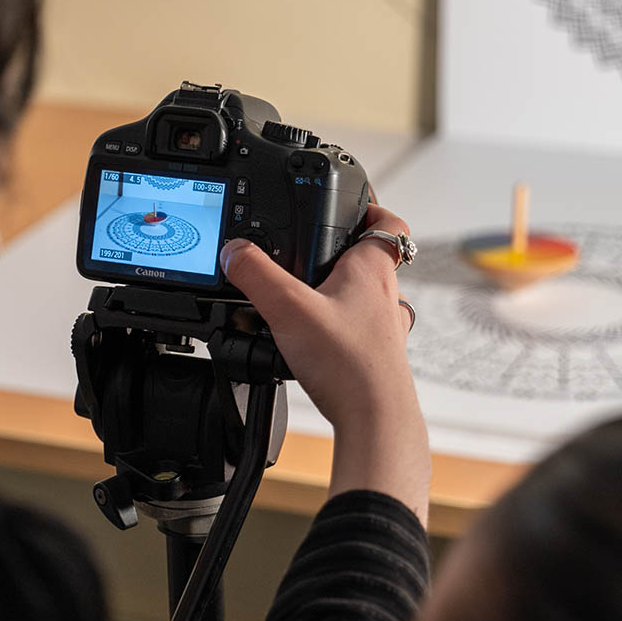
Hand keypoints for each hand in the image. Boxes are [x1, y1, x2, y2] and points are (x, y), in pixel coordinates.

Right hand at [220, 204, 430, 525]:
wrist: (376, 421)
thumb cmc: (350, 365)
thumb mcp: (288, 309)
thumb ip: (256, 276)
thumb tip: (234, 251)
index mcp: (372, 269)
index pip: (387, 221)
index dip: (371, 205)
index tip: (348, 200)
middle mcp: (386, 295)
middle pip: (372, 257)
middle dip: (342, 249)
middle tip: (310, 247)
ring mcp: (384, 328)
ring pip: (366, 295)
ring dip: (340, 291)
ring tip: (304, 295)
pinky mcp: (377, 358)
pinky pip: (359, 330)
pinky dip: (338, 328)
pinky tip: (312, 341)